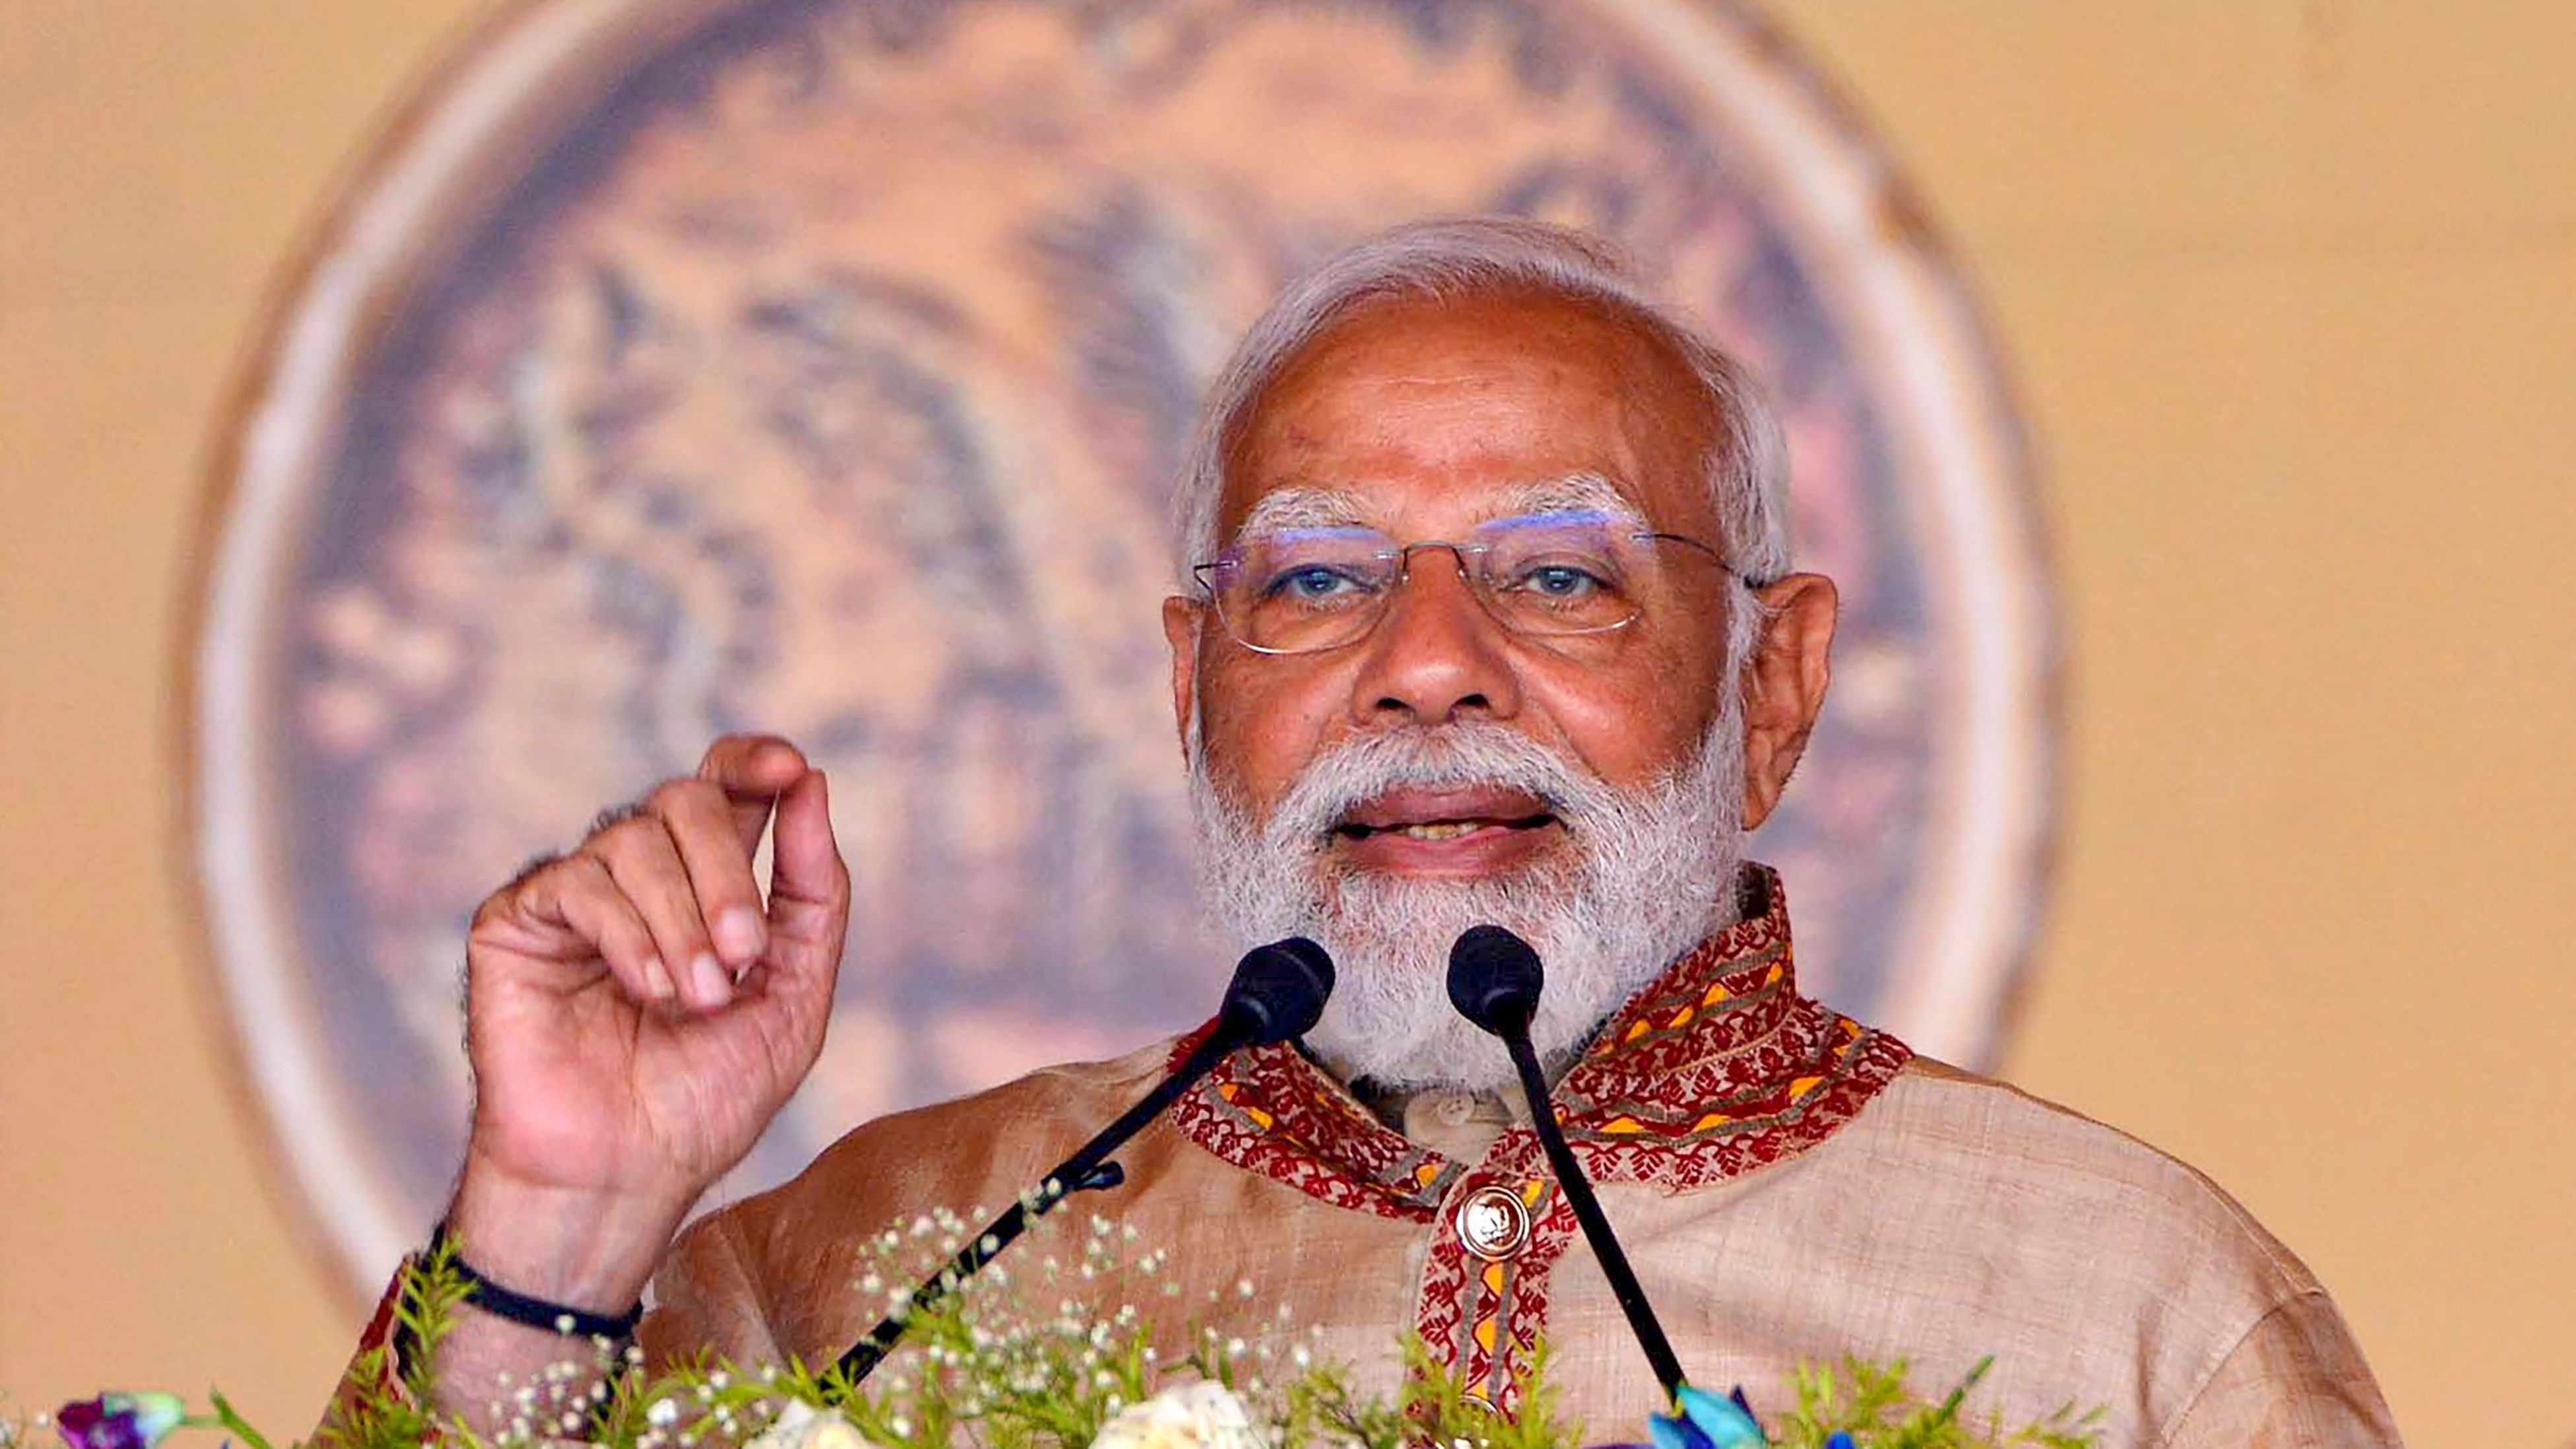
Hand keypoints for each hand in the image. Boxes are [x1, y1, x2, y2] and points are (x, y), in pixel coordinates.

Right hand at [446, 734, 849, 1306]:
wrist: (627, 1174)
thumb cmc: (707, 1097)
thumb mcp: (795, 994)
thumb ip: (815, 894)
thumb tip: (812, 782)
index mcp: (707, 883)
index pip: (727, 784)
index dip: (755, 760)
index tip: (791, 771)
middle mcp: (641, 875)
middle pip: (688, 799)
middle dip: (726, 872)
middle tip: (744, 956)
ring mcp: (576, 895)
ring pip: (635, 837)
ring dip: (682, 921)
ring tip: (697, 999)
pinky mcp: (516, 922)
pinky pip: (578, 881)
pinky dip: (628, 933)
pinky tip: (645, 990)